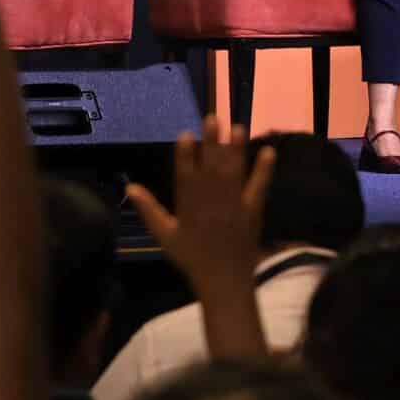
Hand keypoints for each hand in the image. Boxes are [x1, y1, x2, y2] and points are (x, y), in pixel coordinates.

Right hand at [124, 112, 275, 293]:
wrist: (222, 281)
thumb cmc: (191, 257)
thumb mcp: (165, 235)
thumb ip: (149, 209)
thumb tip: (130, 187)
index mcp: (188, 207)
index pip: (185, 175)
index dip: (185, 155)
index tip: (185, 134)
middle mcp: (210, 203)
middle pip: (210, 168)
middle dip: (211, 142)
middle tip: (213, 118)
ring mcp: (233, 206)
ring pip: (233, 173)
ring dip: (236, 149)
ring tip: (237, 127)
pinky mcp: (252, 211)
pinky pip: (258, 188)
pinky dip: (264, 170)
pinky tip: (269, 151)